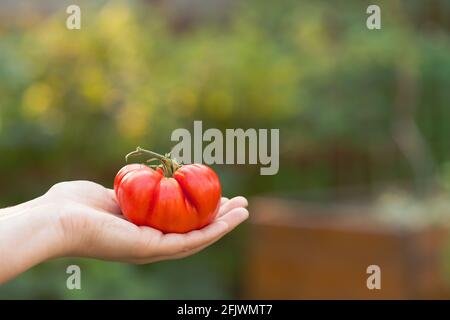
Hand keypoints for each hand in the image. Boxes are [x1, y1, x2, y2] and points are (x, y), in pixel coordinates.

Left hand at [44, 181, 248, 262]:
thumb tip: (141, 182)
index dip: (201, 211)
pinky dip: (215, 229)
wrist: (56, 220)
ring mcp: (154, 249)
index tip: (216, 196)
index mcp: (142, 231)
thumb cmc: (73, 204)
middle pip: (194, 231)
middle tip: (239, 204)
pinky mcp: (155, 249)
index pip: (179, 222)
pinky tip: (232, 218)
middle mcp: (152, 243)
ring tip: (245, 210)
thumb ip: (129, 191)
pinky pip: (192, 239)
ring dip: (224, 224)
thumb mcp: (110, 194)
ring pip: (199, 237)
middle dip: (218, 217)